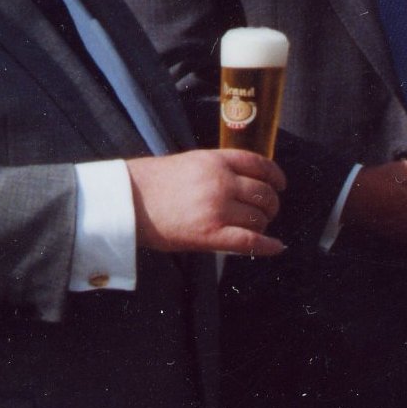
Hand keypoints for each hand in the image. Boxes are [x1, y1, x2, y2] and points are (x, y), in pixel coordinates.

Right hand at [126, 149, 285, 255]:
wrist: (126, 201)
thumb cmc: (153, 183)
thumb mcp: (191, 163)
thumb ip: (218, 169)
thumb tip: (245, 182)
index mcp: (216, 160)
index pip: (259, 164)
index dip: (275, 176)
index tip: (280, 184)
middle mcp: (221, 181)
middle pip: (263, 193)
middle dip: (270, 204)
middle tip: (266, 212)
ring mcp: (217, 208)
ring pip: (258, 217)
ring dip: (263, 224)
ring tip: (257, 227)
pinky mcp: (210, 234)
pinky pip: (250, 241)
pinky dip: (267, 245)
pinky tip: (276, 247)